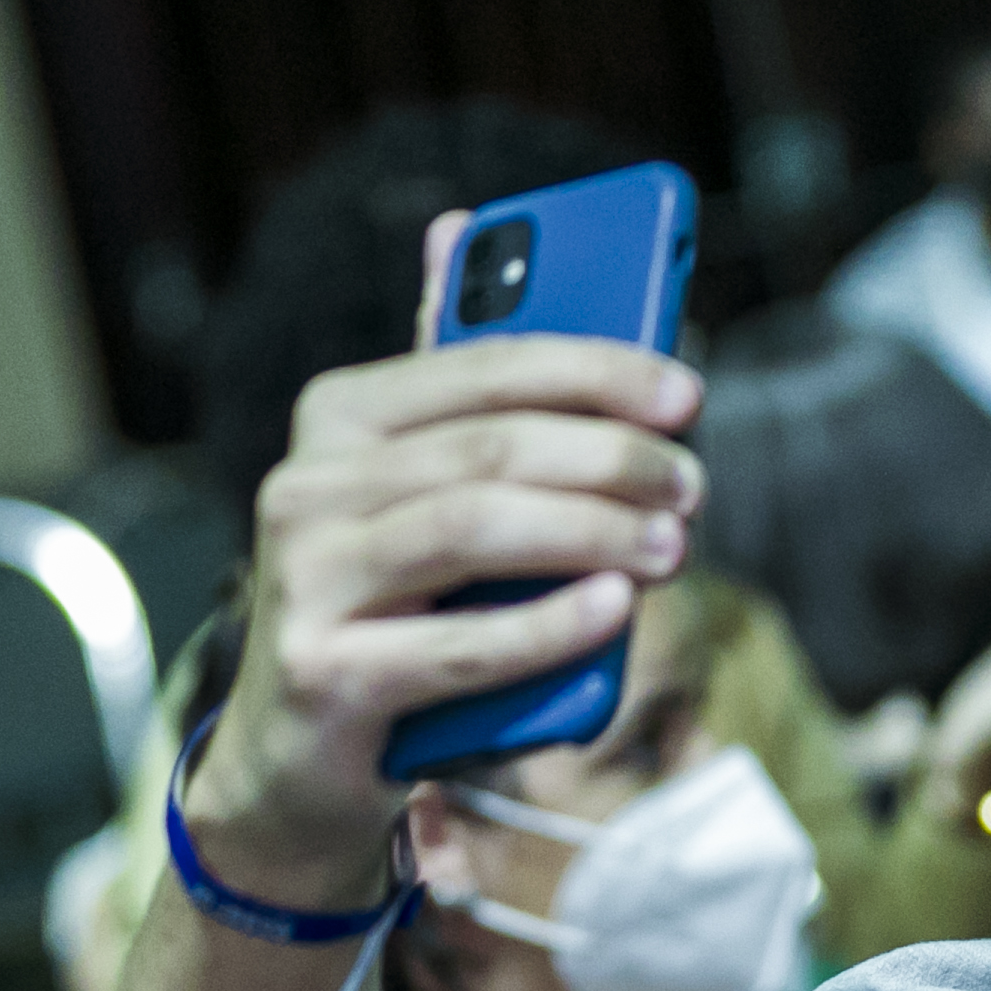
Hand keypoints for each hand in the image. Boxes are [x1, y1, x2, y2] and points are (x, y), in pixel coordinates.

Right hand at [196, 212, 705, 895]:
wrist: (297, 762)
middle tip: (693, 485)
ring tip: (673, 544)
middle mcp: (306, 486)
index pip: (484, 367)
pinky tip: (614, 608)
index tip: (687, 392)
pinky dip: (548, 625)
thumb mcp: (417, 492)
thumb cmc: (388, 609)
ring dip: (593, 531)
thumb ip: (451, 382)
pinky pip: (458, 645)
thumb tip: (459, 227)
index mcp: (338, 417)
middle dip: (611, 458)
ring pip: (473, 529)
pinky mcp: (326, 676)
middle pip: (491, 447)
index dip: (596, 370)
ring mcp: (306, 580)